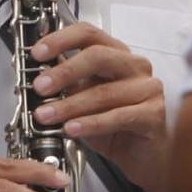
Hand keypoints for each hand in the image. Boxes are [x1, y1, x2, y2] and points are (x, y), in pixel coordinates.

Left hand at [29, 21, 168, 191]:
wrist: (144, 158)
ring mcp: (148, 89)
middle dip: (64, 72)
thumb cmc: (115, 127)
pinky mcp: (154, 114)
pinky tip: (72, 129)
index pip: (89, 34)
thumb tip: (38, 75)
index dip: (61, 40)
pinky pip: (117, 116)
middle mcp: (135, 66)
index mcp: (117, 54)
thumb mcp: (84, 101)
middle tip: (40, 87)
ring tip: (46, 116)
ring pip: (104, 92)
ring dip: (70, 105)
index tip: (37, 53)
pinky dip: (90, 124)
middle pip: (98, 56)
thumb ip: (67, 84)